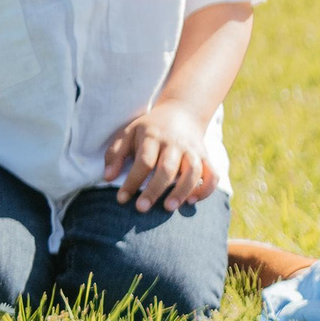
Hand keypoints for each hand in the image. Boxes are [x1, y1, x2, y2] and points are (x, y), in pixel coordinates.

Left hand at [103, 101, 217, 211]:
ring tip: (168, 208)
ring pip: (193, 170)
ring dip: (182, 190)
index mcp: (153, 136)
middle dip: (155, 189)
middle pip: (167, 168)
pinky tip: (192, 201)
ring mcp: (192, 150)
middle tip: (141, 209)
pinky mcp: (205, 156)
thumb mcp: (128, 133)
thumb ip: (115, 154)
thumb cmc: (150, 128)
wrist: (182, 111)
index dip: (132, 181)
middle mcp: (175, 143)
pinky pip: (212, 173)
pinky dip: (206, 188)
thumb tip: (107, 177)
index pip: (143, 161)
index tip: (121, 199)